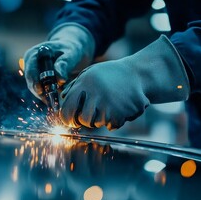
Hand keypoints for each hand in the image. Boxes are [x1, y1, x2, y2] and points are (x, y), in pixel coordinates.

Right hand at [23, 23, 94, 100]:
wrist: (69, 51)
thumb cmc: (70, 50)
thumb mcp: (70, 54)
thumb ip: (64, 64)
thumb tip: (60, 79)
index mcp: (34, 53)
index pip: (30, 68)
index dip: (34, 80)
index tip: (40, 90)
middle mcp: (30, 63)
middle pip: (30, 81)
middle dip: (40, 92)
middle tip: (51, 102)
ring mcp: (32, 72)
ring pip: (34, 88)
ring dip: (44, 96)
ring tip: (55, 103)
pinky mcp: (37, 80)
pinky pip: (40, 90)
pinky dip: (47, 96)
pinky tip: (55, 101)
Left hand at [59, 35, 189, 129]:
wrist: (138, 73)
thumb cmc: (110, 74)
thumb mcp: (89, 74)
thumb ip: (74, 86)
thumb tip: (62, 99)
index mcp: (84, 84)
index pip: (67, 110)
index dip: (67, 119)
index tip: (71, 120)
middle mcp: (95, 94)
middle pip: (84, 120)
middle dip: (87, 120)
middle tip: (94, 112)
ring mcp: (109, 104)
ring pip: (97, 123)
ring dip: (102, 118)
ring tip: (110, 104)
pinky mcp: (121, 113)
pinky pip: (112, 125)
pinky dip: (115, 120)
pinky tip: (119, 107)